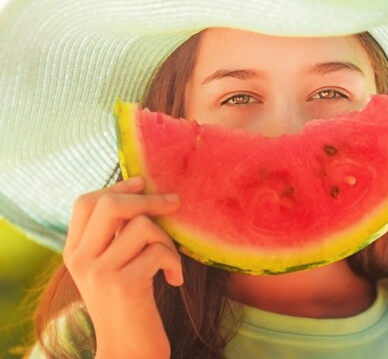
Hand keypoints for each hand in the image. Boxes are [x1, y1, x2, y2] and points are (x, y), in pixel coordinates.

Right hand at [63, 177, 182, 358]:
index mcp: (74, 252)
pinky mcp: (124, 285)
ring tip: (170, 261)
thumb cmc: (129, 304)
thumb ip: (116, 235)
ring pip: (142, 226)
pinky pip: (159, 251)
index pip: (86, 202)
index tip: (143, 182)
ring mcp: (100, 272)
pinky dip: (175, 262)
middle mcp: (81, 260)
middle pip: (110, 204)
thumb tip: (142, 191)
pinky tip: (174, 280)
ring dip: (167, 240)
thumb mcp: (112, 266)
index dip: (118, 186)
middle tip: (174, 204)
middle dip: (148, 199)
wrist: (128, 350)